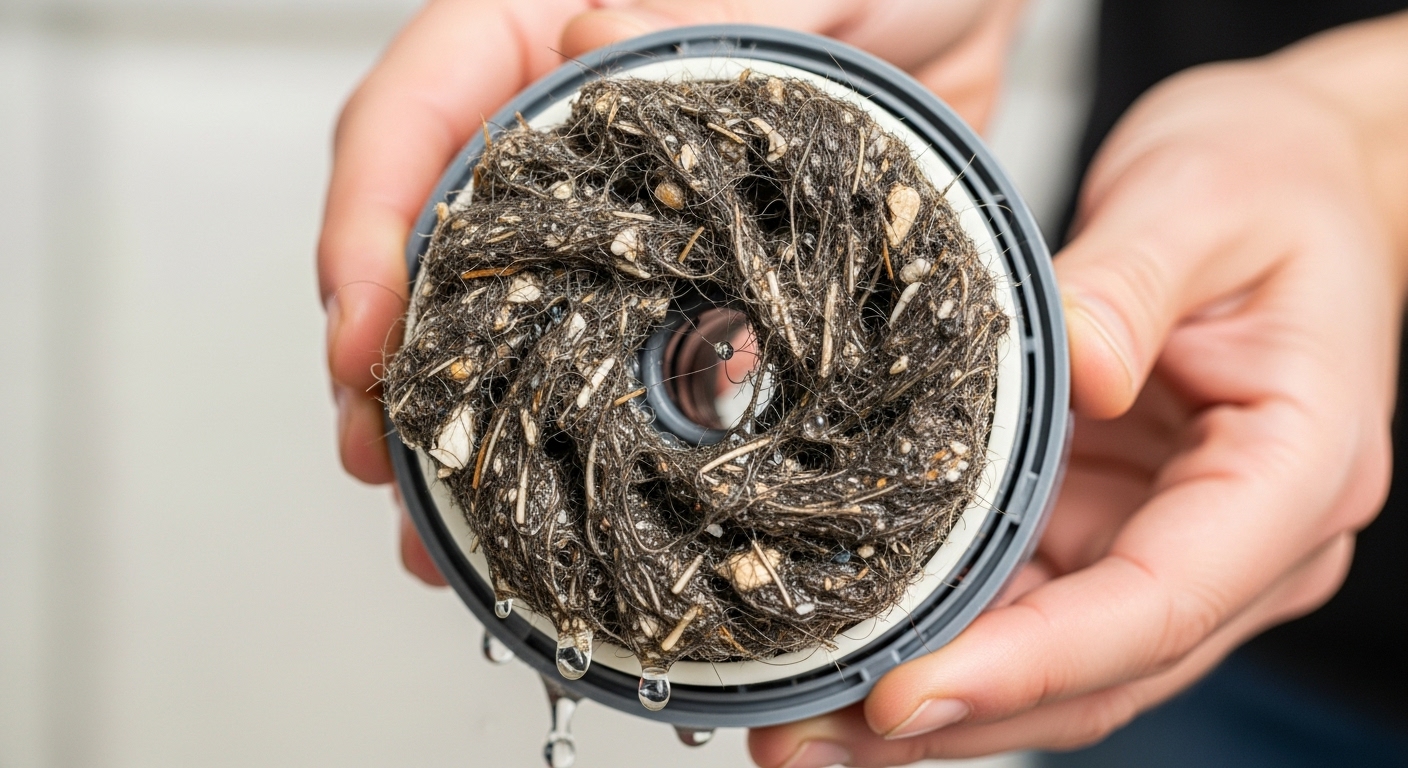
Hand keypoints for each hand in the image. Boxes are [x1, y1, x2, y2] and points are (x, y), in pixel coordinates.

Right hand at [318, 0, 1024, 583]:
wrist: (964, 17)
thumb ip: (701, 6)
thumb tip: (583, 44)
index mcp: (550, 27)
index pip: (416, 109)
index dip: (368, 220)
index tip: (364, 327)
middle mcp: (557, 128)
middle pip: (424, 236)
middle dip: (389, 352)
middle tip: (382, 453)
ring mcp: (608, 215)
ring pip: (492, 314)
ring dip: (456, 418)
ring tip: (435, 522)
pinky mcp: (671, 283)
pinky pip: (592, 360)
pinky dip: (560, 435)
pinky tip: (539, 504)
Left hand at [748, 15, 1407, 767]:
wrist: (1294, 180)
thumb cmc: (1271, 187)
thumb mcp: (1207, 201)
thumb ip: (1134, 284)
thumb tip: (1077, 366)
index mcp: (1296, 470)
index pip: (1158, 605)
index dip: (1027, 664)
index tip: (905, 695)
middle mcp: (1241, 539)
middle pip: (1092, 672)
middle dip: (949, 722)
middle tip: (803, 740)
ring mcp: (1170, 542)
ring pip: (1049, 664)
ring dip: (930, 707)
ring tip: (799, 725)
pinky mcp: (1108, 525)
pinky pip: (1024, 608)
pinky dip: (941, 642)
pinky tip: (851, 655)